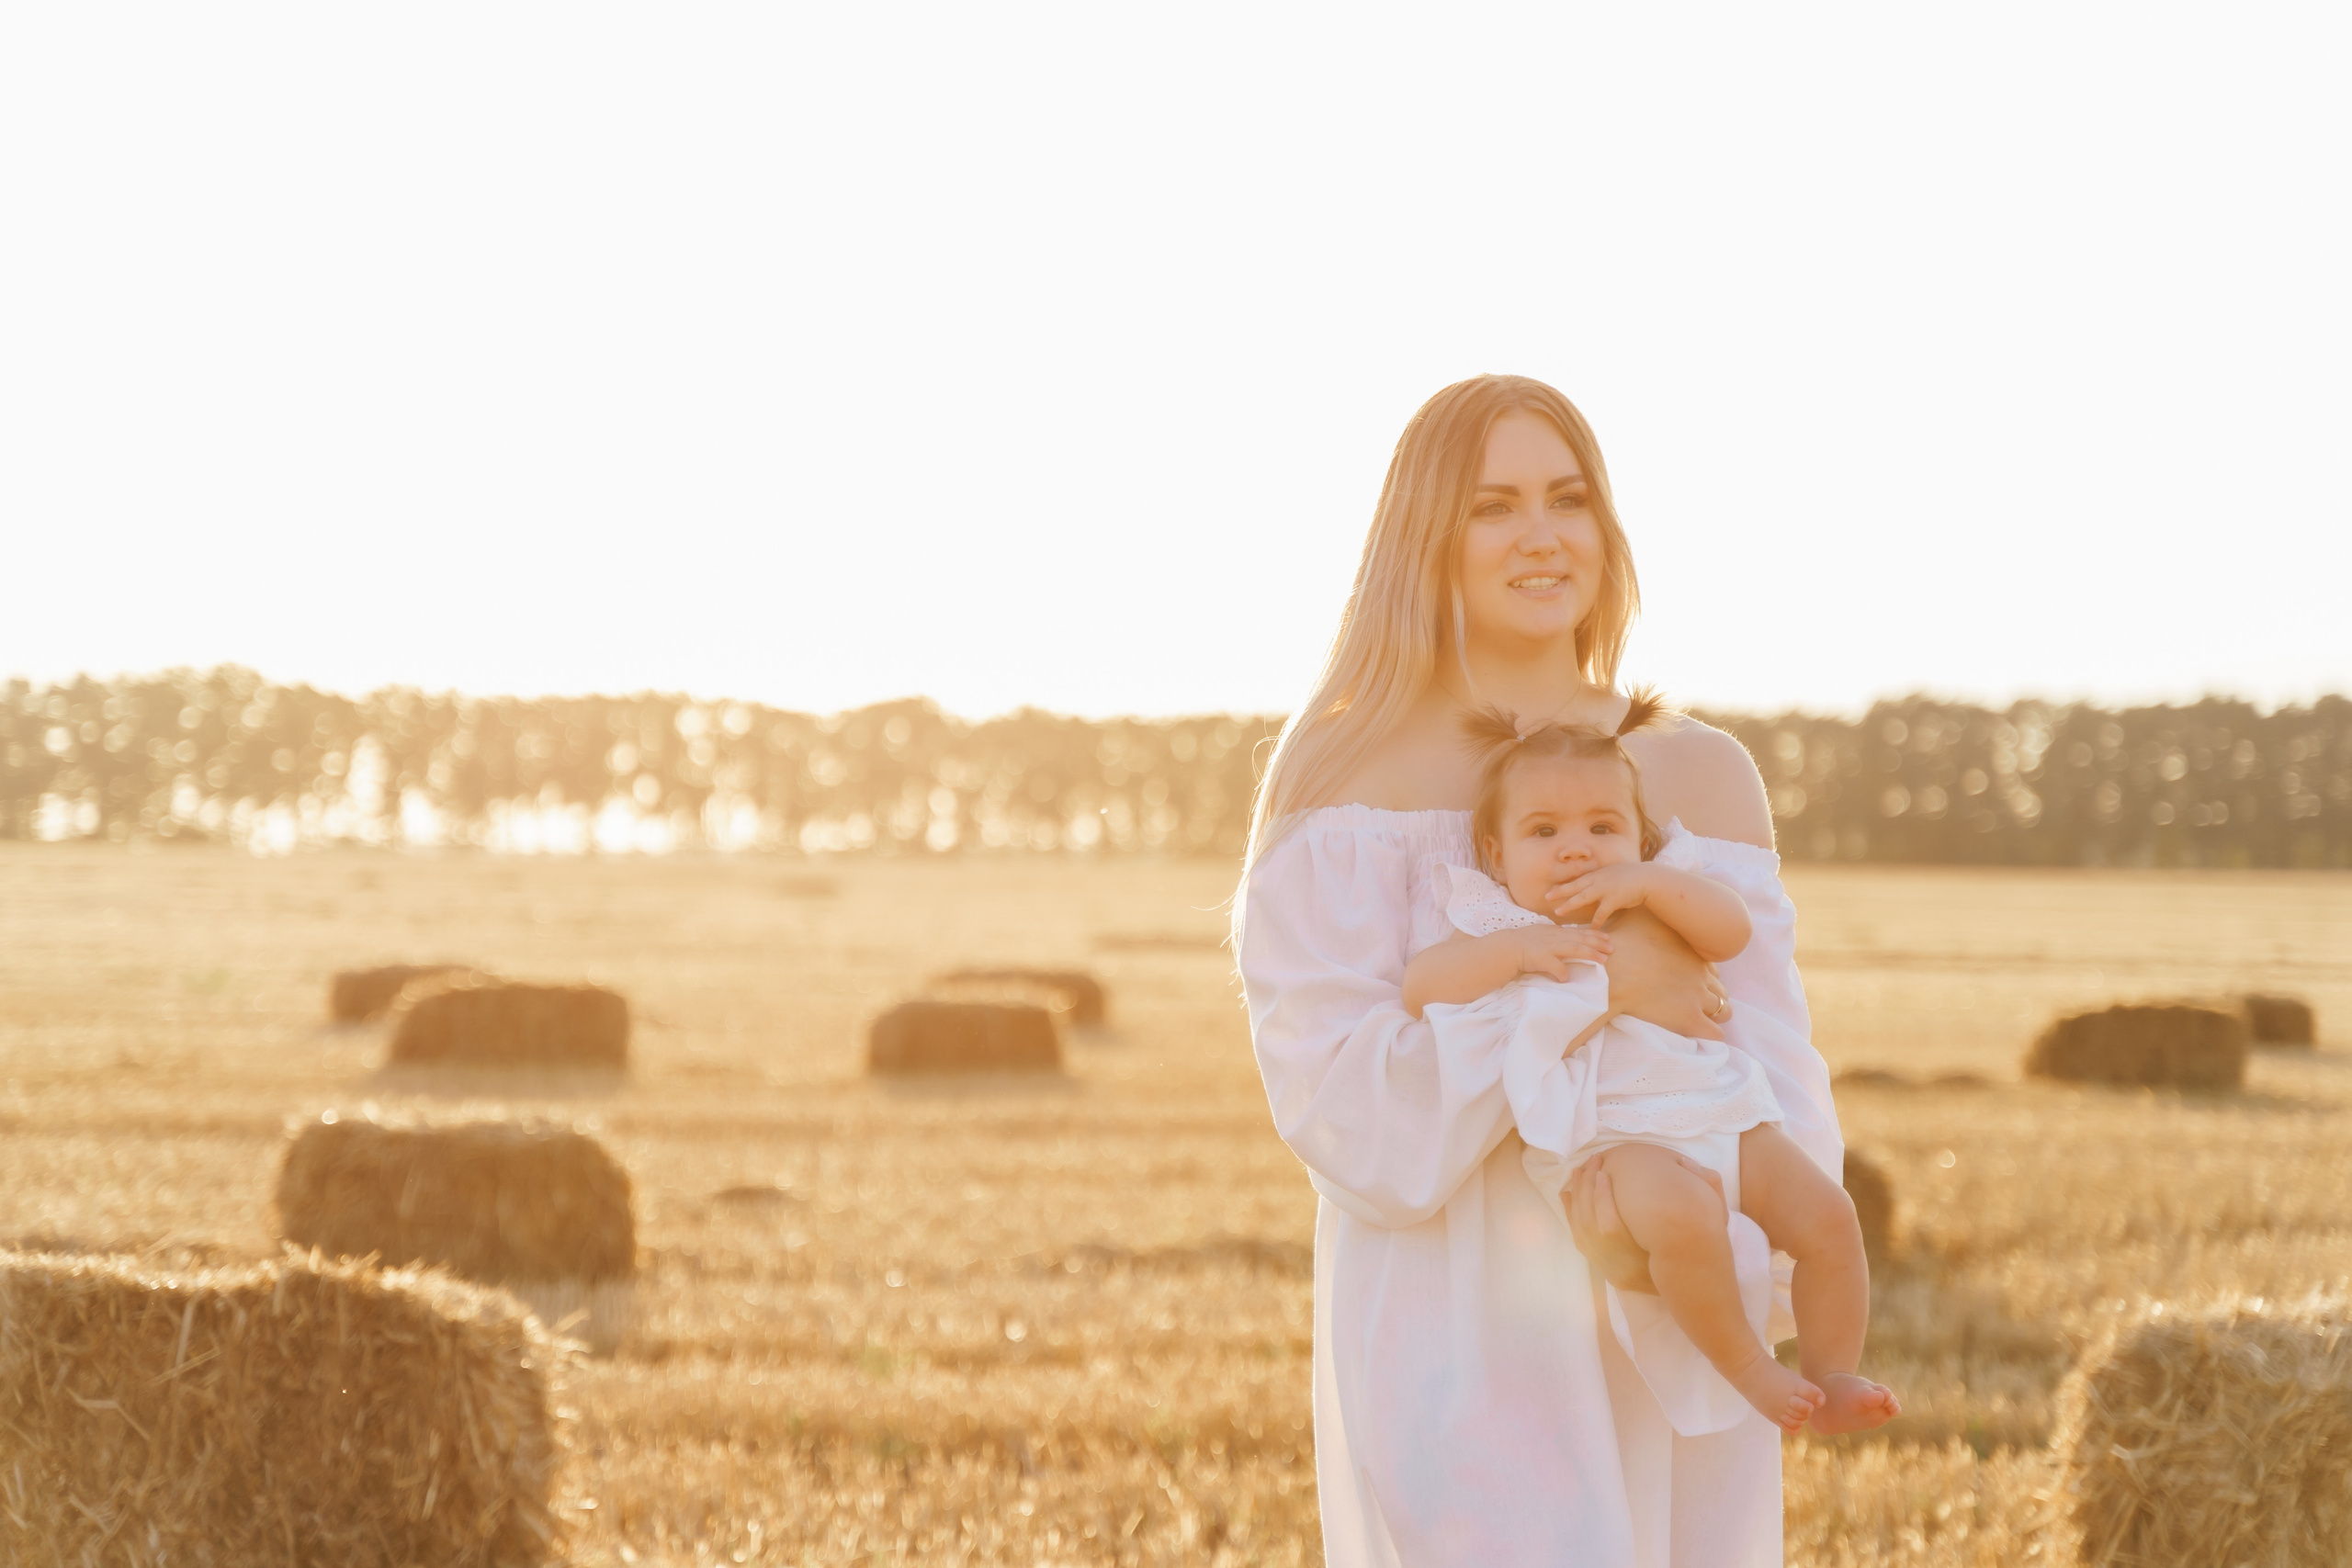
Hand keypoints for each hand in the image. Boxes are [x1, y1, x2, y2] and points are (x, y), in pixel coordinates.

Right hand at [1510, 922, 1611, 981]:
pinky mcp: (1541, 958)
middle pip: (1581, 938)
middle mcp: (1555, 937)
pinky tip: (1567, 979)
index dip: (1594, 934)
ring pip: (1574, 949)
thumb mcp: (1542, 934)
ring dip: (1589, 953)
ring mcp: (1548, 947)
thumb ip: (1556, 936)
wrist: (1506, 948)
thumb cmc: (1523, 943)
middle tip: (1612, 948)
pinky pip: (1555, 967)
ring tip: (1603, 960)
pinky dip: (1562, 972)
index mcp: (1555, 931)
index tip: (1607, 938)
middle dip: (1598, 943)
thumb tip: (1569, 940)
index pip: (1579, 931)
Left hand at [1548, 863, 1660, 926]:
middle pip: (1574, 887)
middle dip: (1559, 892)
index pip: (1576, 880)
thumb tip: (1592, 885)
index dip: (1563, 886)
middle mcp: (1598, 880)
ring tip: (1559, 912)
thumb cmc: (1631, 877)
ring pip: (1583, 898)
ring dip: (1570, 905)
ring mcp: (1605, 889)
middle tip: (1546, 897)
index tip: (1550, 890)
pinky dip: (1595, 922)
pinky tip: (1591, 929)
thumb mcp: (1612, 874)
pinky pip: (1601, 913)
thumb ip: (1601, 880)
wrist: (1647, 878)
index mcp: (1597, 874)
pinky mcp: (1613, 899)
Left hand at [1566, 1154, 1724, 1293]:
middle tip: (1590, 1163)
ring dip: (1577, 1199)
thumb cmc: (1705, 1249)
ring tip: (1578, 1172)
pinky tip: (1568, 1195)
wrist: (1697, 1288)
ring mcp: (1614, 1272)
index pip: (1611, 1229)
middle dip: (1586, 1192)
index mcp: (1648, 1258)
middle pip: (1592, 1228)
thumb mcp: (1714, 1220)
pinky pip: (1581, 1241)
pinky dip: (1572, 1215)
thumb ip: (1708, 1190)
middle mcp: (1625, 1270)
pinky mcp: (1609, 1272)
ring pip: (1583, 1233)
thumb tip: (1685, 1161)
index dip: (1602, 1198)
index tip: (1603, 1171)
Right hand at [1595, 908, 1729, 1037]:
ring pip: (1725, 1009)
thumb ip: (1646, 910)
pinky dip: (1712, 1033)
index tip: (1689, 979)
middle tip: (1696, 1000)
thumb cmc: (1621, 943)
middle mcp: (1700, 974)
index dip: (1702, 974)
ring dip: (1717, 1013)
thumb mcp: (1636, 915)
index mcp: (1691, 952)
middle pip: (1721, 987)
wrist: (1612, 972)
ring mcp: (1698, 997)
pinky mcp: (1690, 1020)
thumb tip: (1645, 897)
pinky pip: (1715, 1032)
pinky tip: (1703, 1032)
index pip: (1711, 967)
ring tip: (1703, 1018)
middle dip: (1712, 994)